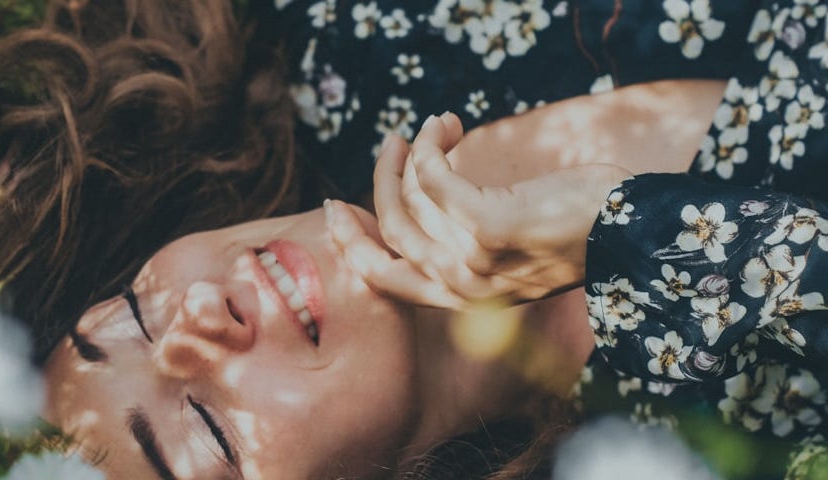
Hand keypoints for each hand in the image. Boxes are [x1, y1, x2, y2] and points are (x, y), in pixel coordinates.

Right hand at [326, 112, 631, 308]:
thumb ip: (463, 241)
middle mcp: (461, 288)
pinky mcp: (487, 226)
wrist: (632, 232)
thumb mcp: (509, 248)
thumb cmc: (574, 230)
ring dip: (413, 153)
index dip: (352, 244)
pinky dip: (430, 146)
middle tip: (390, 144)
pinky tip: (448, 126)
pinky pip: (433, 178)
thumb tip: (415, 200)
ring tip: (437, 127)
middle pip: (390, 231)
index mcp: (462, 299)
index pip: (385, 277)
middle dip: (378, 183)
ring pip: (410, 200)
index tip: (336, 208)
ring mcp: (473, 260)